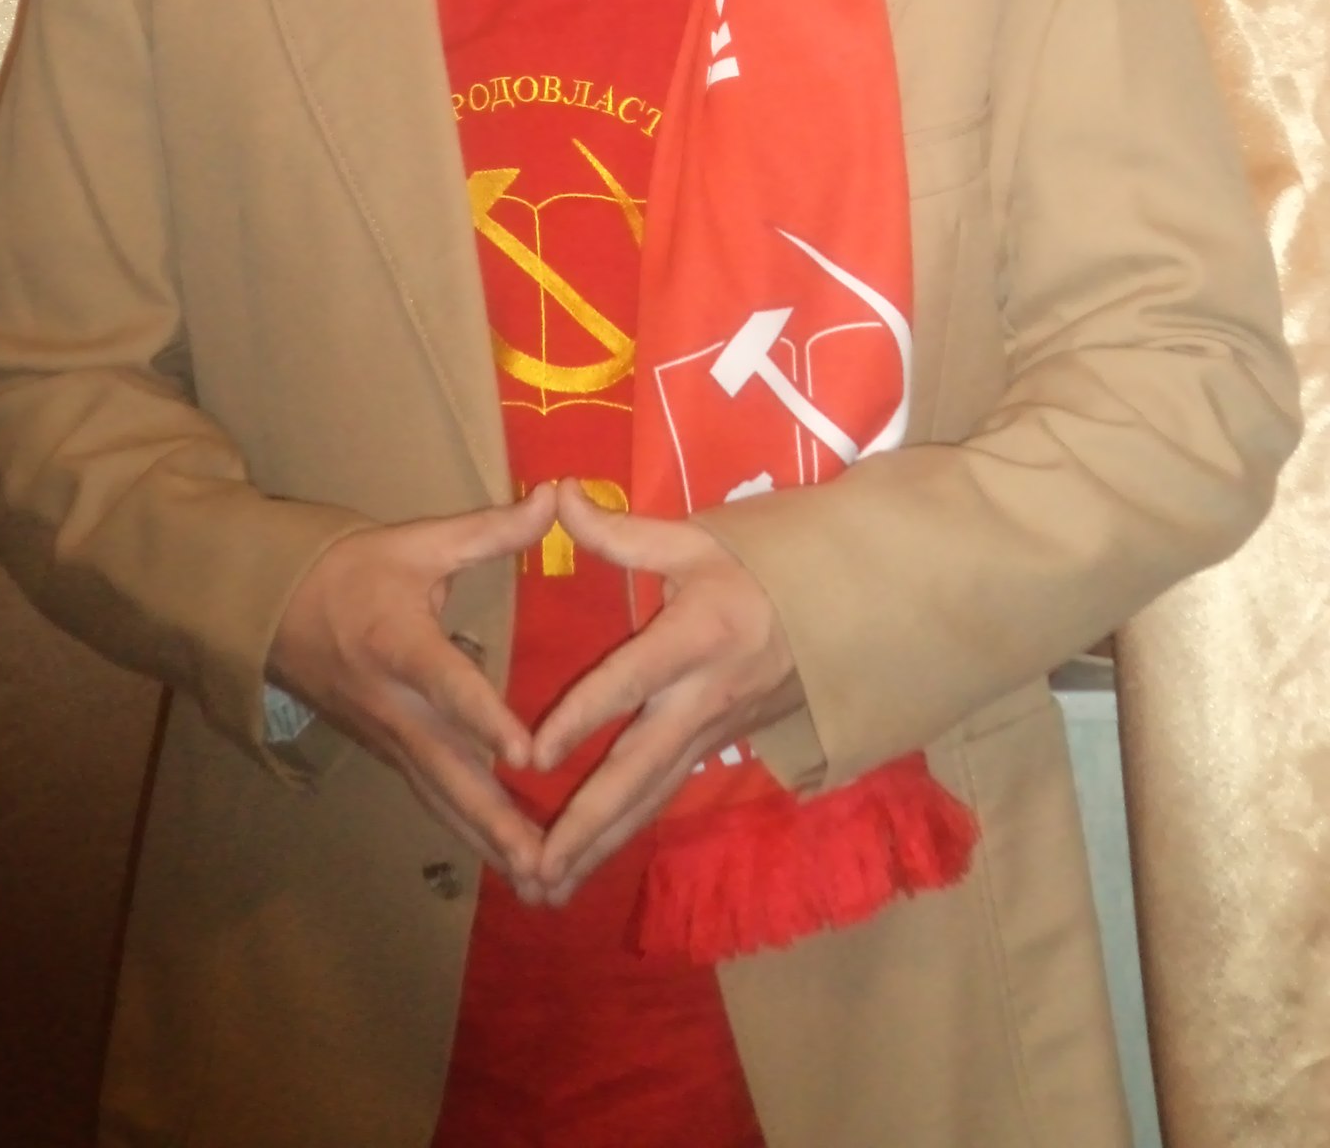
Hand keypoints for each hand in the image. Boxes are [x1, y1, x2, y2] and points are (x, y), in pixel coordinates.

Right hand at [267, 483, 556, 893]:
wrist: (270, 609)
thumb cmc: (350, 571)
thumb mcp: (417, 542)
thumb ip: (490, 529)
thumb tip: (556, 494)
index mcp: (399, 644)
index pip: (447, 685)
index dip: (485, 719)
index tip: (526, 756)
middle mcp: (393, 704)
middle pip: (447, 771)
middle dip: (496, 820)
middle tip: (547, 862)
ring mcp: (386, 739)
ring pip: (441, 799)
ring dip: (488, 843)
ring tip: (542, 886)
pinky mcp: (387, 755)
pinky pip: (432, 799)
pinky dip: (469, 834)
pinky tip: (508, 863)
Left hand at [530, 477, 804, 904]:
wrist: (849, 608)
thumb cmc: (764, 566)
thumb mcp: (697, 539)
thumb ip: (620, 532)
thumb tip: (556, 495)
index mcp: (698, 636)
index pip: (630, 681)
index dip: (582, 716)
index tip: (533, 754)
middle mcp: (705, 697)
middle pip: (639, 769)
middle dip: (587, 823)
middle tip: (537, 867)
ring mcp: (716, 733)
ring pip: (651, 798)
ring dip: (600, 845)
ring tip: (547, 889)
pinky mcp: (719, 749)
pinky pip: (665, 796)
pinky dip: (626, 832)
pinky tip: (589, 863)